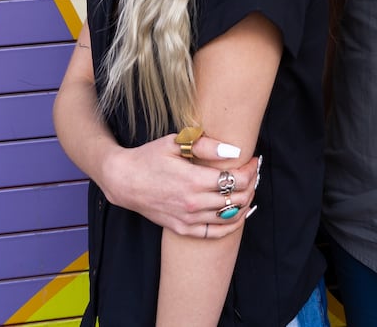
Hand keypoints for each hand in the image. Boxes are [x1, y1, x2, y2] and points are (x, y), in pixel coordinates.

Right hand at [98, 133, 261, 237]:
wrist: (123, 181)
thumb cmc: (149, 158)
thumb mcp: (174, 143)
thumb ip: (206, 146)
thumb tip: (234, 150)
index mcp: (193, 180)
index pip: (235, 179)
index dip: (250, 169)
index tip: (253, 160)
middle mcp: (193, 203)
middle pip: (237, 198)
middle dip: (251, 184)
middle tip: (252, 173)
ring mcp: (188, 219)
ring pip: (229, 216)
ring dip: (245, 203)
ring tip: (247, 190)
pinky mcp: (182, 229)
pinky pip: (215, 233)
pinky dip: (231, 225)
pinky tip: (238, 214)